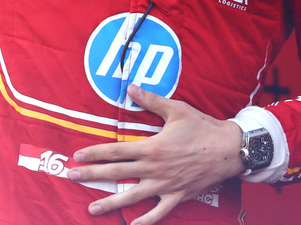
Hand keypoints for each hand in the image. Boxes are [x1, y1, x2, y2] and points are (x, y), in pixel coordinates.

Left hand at [70, 85, 244, 223]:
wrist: (229, 149)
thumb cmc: (202, 127)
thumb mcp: (176, 109)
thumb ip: (150, 100)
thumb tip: (130, 87)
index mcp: (152, 147)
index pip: (115, 151)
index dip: (94, 153)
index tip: (77, 156)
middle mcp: (154, 168)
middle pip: (116, 173)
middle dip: (91, 175)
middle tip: (71, 178)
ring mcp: (165, 186)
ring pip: (132, 197)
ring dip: (110, 203)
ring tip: (91, 209)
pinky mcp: (177, 196)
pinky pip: (158, 213)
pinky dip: (144, 221)